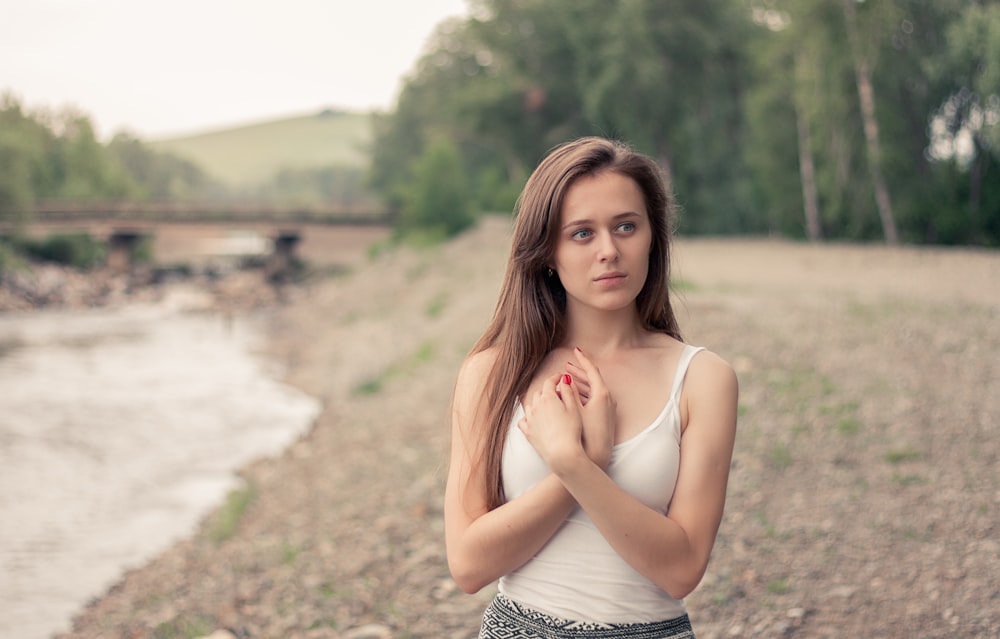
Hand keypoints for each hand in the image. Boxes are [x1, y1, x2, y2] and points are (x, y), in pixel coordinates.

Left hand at [519, 373, 585, 472]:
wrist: (562, 454)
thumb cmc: (571, 431)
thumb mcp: (574, 409)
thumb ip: (568, 392)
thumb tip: (564, 380)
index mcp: (548, 398)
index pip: (549, 382)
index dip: (556, 378)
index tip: (560, 377)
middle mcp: (536, 407)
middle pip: (539, 393)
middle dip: (548, 391)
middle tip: (558, 394)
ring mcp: (530, 419)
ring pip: (531, 405)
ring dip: (538, 403)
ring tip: (548, 408)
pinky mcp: (527, 432)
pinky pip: (523, 420)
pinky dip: (528, 417)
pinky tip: (534, 419)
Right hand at [567, 348, 614, 468]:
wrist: (596, 456)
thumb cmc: (585, 433)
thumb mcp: (574, 409)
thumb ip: (569, 393)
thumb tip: (564, 380)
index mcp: (602, 394)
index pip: (592, 370)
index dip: (582, 360)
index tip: (576, 351)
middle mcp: (608, 399)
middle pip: (592, 380)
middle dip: (579, 372)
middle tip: (568, 366)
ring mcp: (607, 408)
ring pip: (592, 390)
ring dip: (580, 384)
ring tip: (567, 379)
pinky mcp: (605, 417)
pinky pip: (593, 399)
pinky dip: (583, 394)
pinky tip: (573, 396)